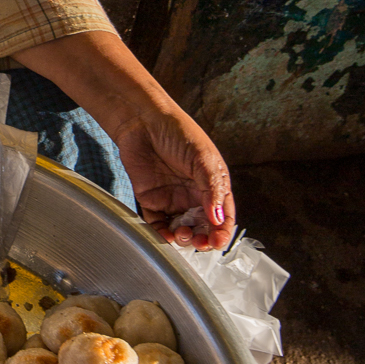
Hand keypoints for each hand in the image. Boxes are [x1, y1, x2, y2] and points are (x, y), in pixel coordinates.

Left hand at [111, 106, 235, 251]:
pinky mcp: (151, 201)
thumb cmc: (177, 132)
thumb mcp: (202, 158)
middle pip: (203, 228)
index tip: (218, 242)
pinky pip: (157, 225)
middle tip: (199, 242)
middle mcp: (193, 195)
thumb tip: (218, 218)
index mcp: (212, 185)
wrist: (142, 121)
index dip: (222, 232)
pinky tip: (165, 235)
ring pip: (181, 230)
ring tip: (182, 234)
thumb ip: (211, 189)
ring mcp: (172, 199)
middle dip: (203, 240)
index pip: (222, 216)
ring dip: (183, 239)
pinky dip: (161, 234)